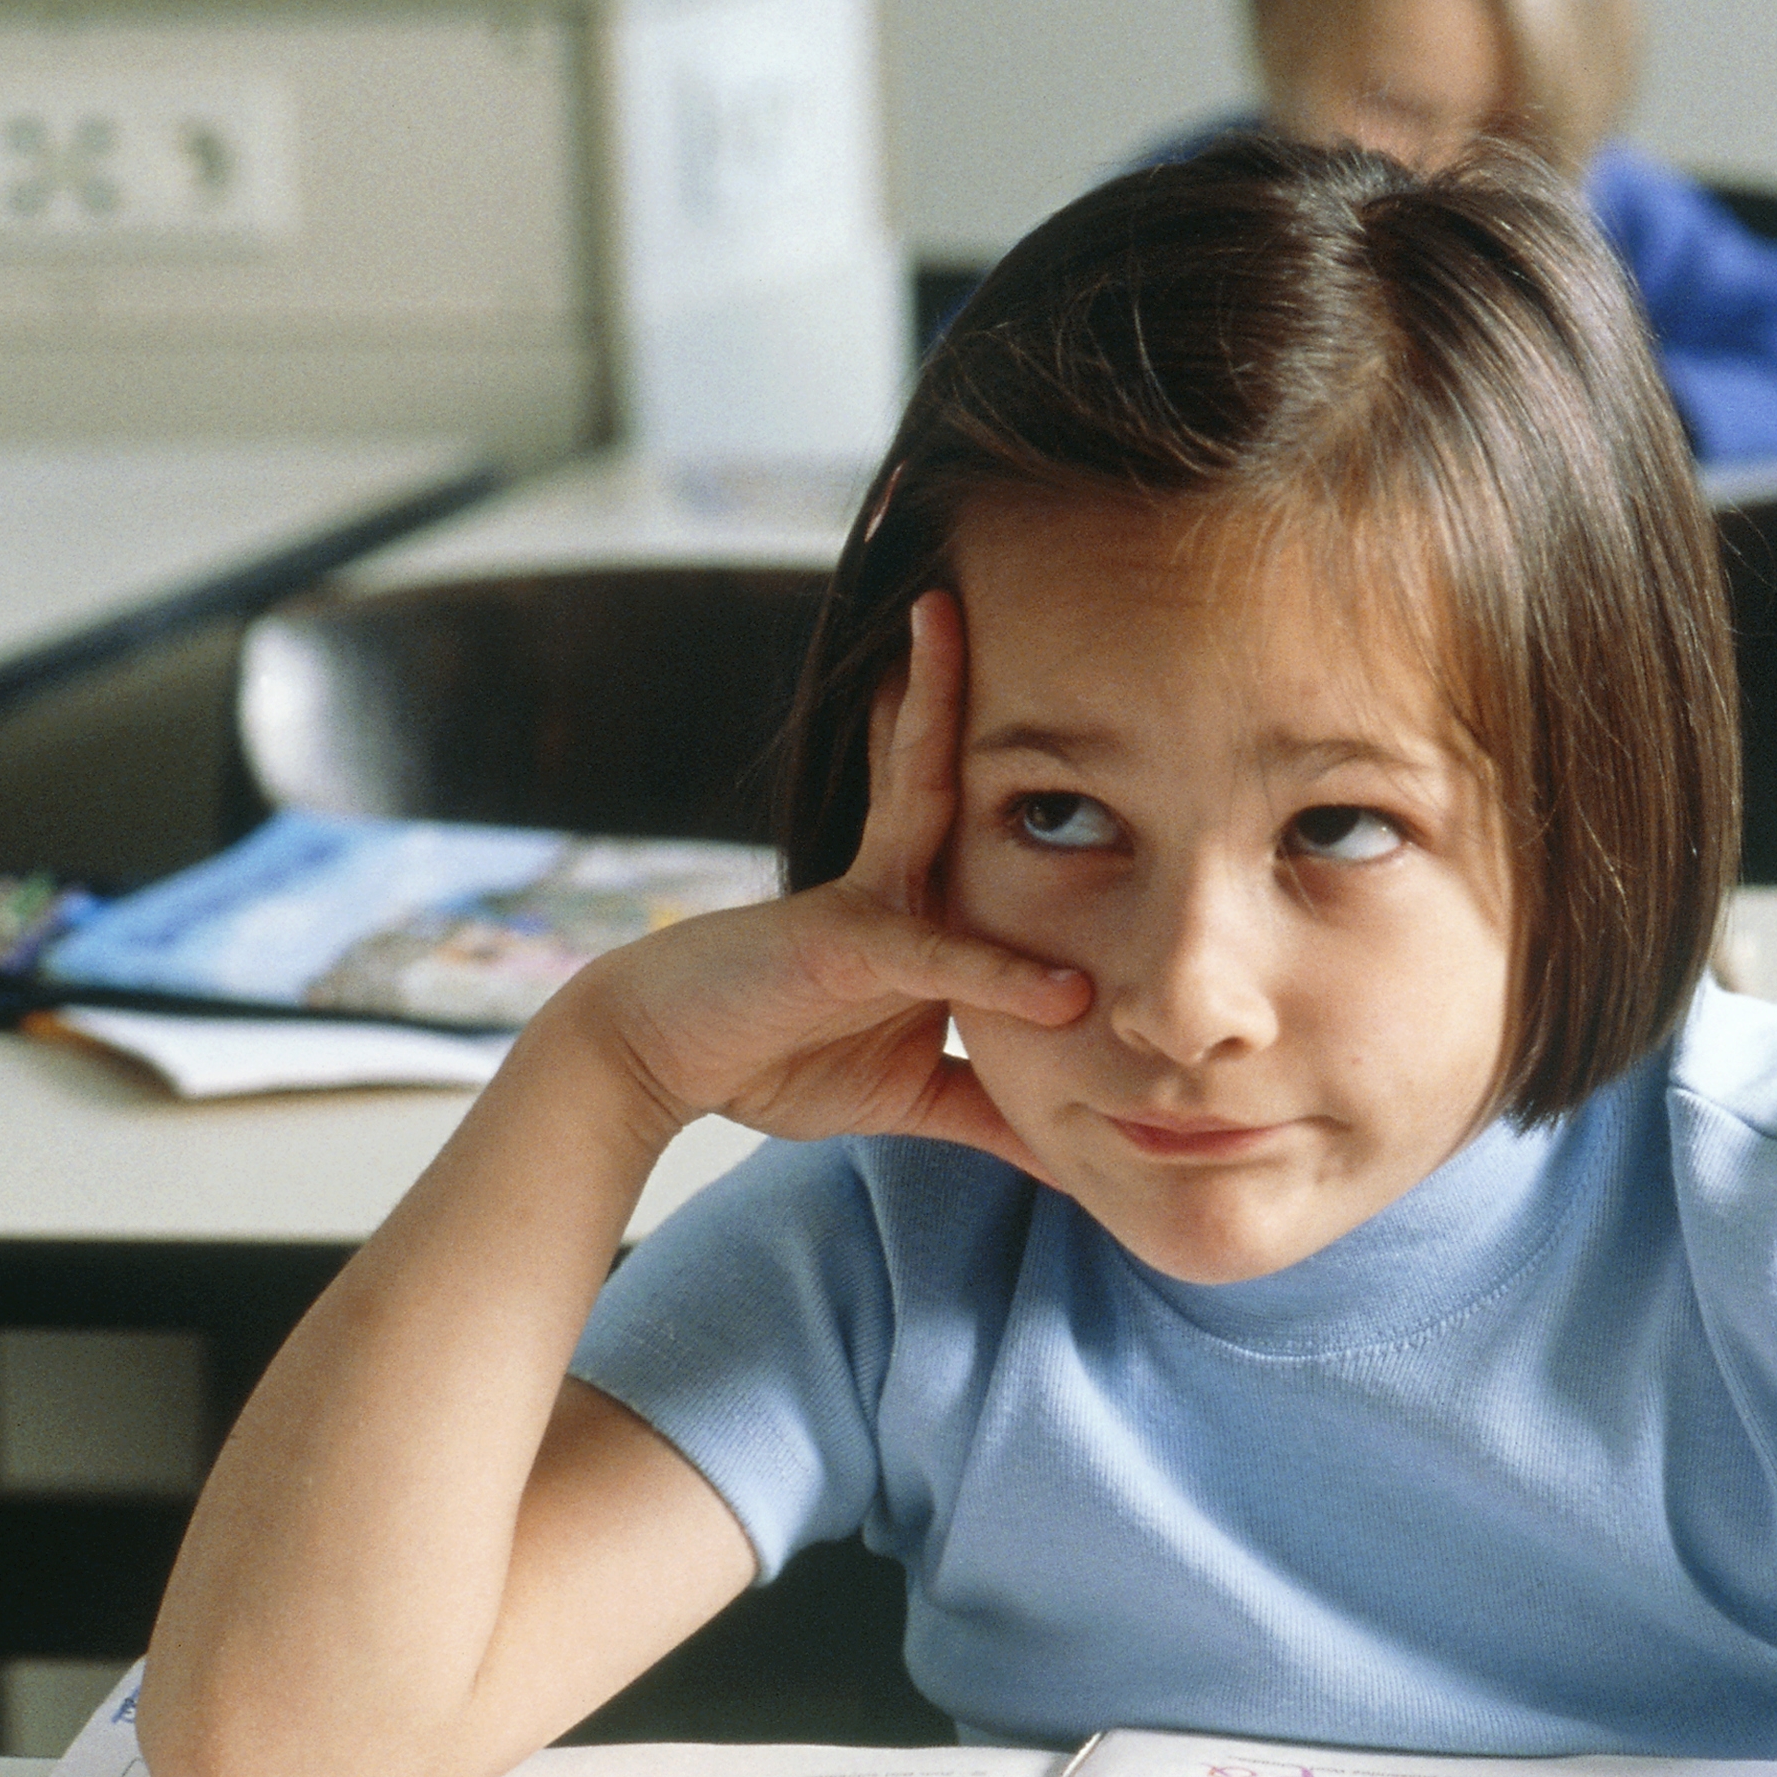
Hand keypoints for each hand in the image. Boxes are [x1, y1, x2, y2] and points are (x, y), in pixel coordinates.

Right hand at [563, 591, 1090, 1165]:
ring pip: (926, 793)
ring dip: (939, 705)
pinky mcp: (846, 944)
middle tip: (1057, 622)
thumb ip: (987, 1111)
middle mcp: (901, 882)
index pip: (994, 829)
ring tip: (953, 621)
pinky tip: (1061, 990)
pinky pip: (938, 956)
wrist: (658, 1061)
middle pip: (961, 770)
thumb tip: (1066, 1155)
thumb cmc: (774, 1059)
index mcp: (922, 906)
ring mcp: (872, 899)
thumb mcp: (908, 1096)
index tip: (1118, 729)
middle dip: (992, 692)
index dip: (1050, 781)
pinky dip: (1003, 976)